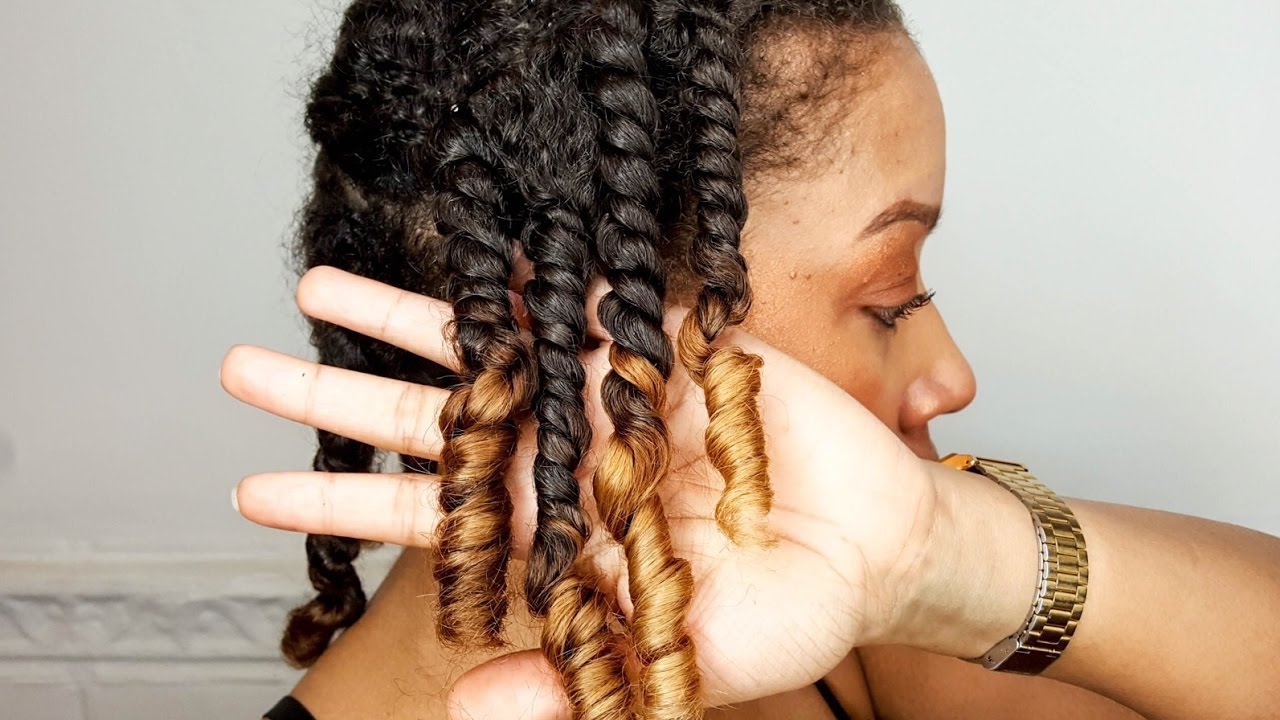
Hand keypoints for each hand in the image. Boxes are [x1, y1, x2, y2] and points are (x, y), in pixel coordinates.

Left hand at [221, 266, 941, 716]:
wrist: (879, 548)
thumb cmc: (784, 616)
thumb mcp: (679, 664)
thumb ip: (576, 683)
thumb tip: (474, 708)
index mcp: (559, 538)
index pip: (429, 520)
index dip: (344, 504)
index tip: (254, 494)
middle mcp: (570, 461)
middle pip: (434, 423)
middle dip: (341, 396)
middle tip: (239, 369)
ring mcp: (614, 401)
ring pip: (492, 351)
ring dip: (410, 319)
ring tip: (319, 282)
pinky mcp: (672, 351)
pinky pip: (591, 307)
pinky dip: (533, 279)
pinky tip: (469, 253)